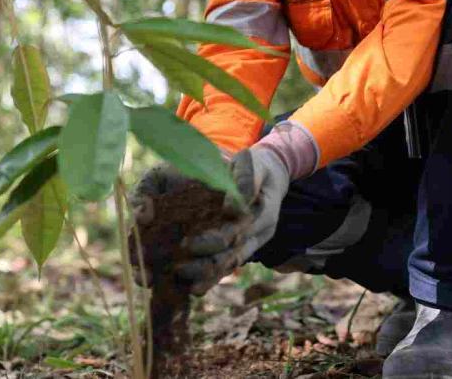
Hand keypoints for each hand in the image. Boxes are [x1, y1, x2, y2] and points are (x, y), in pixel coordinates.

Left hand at [174, 147, 290, 293]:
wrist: (272, 173)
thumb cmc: (256, 165)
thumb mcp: (251, 162)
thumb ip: (246, 180)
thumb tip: (233, 208)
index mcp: (264, 211)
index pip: (238, 230)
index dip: (214, 240)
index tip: (188, 244)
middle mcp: (262, 231)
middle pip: (234, 254)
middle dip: (207, 264)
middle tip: (179, 270)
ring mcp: (255, 241)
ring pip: (233, 264)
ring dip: (210, 277)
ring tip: (189, 288)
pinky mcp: (246, 246)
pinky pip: (230, 264)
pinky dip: (214, 277)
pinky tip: (195, 289)